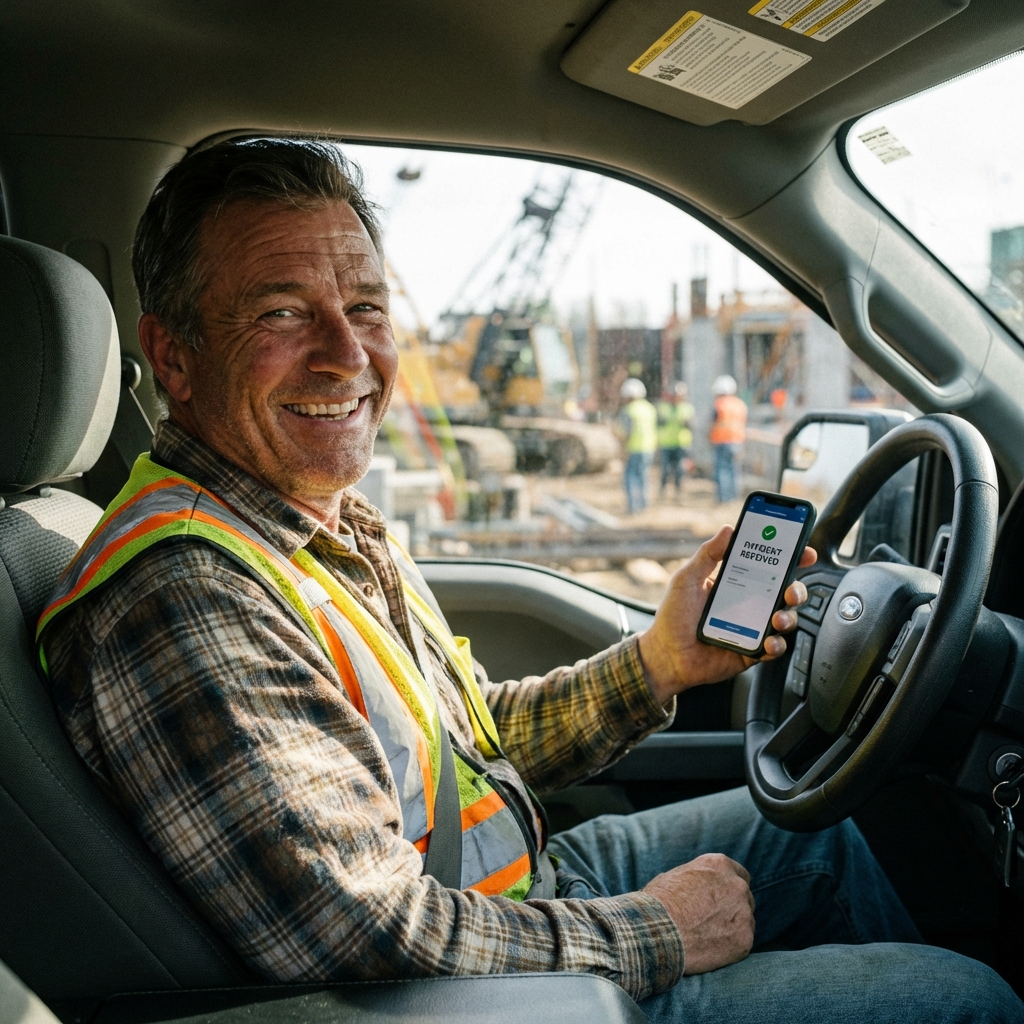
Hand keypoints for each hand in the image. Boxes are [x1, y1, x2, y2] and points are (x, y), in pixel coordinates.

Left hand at [638, 525, 816, 704]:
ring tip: (776, 619)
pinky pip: (775, 647)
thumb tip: (728, 529)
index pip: (768, 566)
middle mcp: (749, 604)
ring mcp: (753, 628)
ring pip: (785, 619)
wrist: (666, 657)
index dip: (790, 558)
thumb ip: (707, 555)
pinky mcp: (753, 651)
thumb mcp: (687, 580)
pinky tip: (768, 642)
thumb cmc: (673, 617)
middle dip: (796, 589)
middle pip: (785, 592)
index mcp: (736, 583)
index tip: (803, 552)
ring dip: (788, 617)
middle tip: (790, 591)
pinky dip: (777, 645)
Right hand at [643, 854, 754, 974]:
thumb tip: (697, 887)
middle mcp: (737, 885)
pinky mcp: (744, 939)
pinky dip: (731, 948)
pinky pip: (743, 942)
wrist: (657, 932)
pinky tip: (711, 949)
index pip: (739, 874)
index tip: (723, 899)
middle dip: (733, 908)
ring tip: (707, 937)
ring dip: (733, 928)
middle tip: (715, 921)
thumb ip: (696, 879)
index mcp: (719, 865)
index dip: (730, 888)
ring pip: (745, 921)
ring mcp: (743, 913)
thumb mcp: (675, 876)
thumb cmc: (658, 904)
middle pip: (745, 898)